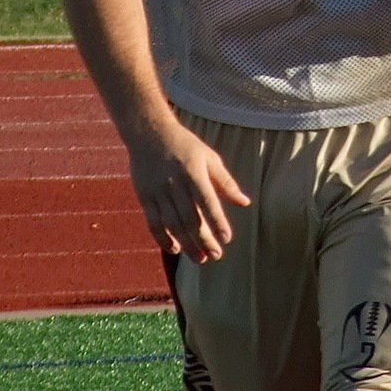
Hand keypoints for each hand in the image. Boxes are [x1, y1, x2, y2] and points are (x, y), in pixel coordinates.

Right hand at [127, 116, 250, 264]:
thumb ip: (226, 182)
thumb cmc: (185, 145)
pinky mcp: (145, 196)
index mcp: (193, 172)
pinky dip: (163, 239)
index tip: (227, 238)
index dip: (217, 221)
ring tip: (200, 258)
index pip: (208, 202)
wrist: (149, 132)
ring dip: (186, 244)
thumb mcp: (209, 157)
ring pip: (172, 224)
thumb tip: (245, 203)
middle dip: (204, 240)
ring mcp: (158, 191)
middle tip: (216, 255)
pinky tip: (175, 249)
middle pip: (190, 218)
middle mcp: (175, 183)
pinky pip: (153, 223)